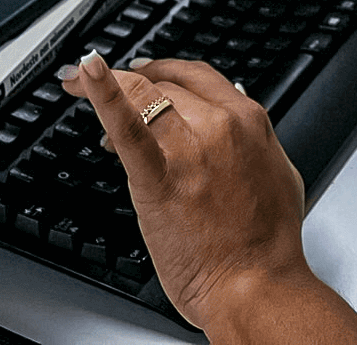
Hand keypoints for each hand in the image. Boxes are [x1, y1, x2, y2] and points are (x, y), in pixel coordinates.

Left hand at [62, 52, 309, 331]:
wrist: (257, 286)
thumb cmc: (268, 243)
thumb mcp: (277, 172)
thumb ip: (256, 143)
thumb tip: (242, 127)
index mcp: (248, 120)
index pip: (196, 76)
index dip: (162, 69)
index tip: (144, 71)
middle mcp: (220, 124)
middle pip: (165, 84)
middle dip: (134, 84)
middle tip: (109, 91)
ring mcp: (189, 148)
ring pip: (143, 94)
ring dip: (109, 84)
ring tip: (79, 84)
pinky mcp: (158, 178)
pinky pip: (127, 126)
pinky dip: (104, 94)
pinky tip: (86, 74)